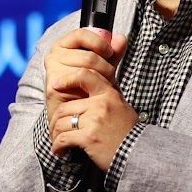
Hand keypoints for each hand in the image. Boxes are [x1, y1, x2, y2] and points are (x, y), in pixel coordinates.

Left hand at [44, 28, 135, 172]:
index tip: (56, 84)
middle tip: (56, 127)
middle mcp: (102, 103)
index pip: (84, 75)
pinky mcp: (89, 137)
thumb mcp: (119, 98)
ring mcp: (95, 120)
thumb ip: (110, 73)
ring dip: (58, 134)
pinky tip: (61, 151)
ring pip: (63, 121)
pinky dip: (59, 146)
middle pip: (67, 104)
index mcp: (108, 93)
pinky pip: (64, 138)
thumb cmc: (125, 127)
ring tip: (61, 142)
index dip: (67, 79)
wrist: (136, 154)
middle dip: (58, 119)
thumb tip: (119, 37)